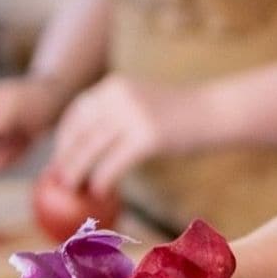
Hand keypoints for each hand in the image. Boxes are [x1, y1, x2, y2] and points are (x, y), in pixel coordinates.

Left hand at [51, 74, 201, 194]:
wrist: (216, 112)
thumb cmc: (181, 115)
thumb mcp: (143, 103)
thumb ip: (118, 115)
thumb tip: (88, 145)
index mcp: (115, 86)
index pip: (77, 111)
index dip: (64, 137)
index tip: (60, 158)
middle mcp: (119, 96)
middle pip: (81, 132)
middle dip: (66, 158)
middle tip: (61, 180)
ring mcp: (133, 115)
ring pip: (91, 149)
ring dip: (78, 173)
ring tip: (75, 190)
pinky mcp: (147, 137)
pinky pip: (113, 163)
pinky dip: (102, 180)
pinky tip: (101, 191)